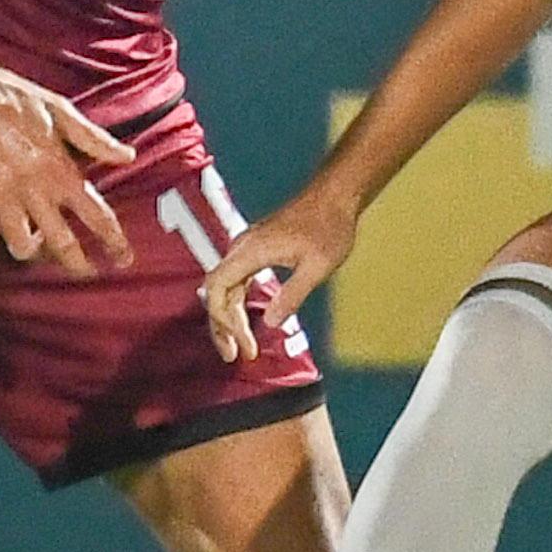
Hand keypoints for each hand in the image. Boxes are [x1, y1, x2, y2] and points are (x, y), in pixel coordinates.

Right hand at [0, 57, 131, 273]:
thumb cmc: (10, 96)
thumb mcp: (59, 110)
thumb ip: (94, 139)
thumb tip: (128, 156)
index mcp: (57, 167)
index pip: (95, 215)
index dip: (114, 241)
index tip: (124, 258)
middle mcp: (31, 188)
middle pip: (61, 244)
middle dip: (78, 265)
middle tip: (85, 270)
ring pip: (21, 248)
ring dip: (32, 249)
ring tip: (34, 239)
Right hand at [202, 181, 363, 362]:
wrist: (335, 195)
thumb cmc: (329, 227)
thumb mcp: (317, 266)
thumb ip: (292, 295)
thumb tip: (270, 322)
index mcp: (251, 251)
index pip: (218, 289)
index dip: (224, 320)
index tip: (243, 343)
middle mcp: (242, 247)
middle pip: (216, 291)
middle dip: (221, 326)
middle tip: (233, 355)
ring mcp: (248, 247)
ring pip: (225, 287)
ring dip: (228, 317)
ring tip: (237, 346)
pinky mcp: (256, 249)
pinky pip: (236, 280)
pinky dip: (237, 303)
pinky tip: (245, 321)